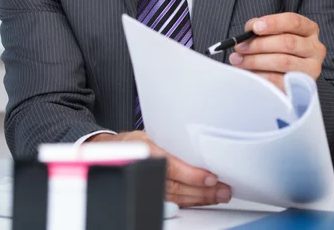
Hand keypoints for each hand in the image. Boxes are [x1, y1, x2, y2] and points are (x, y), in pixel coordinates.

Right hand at [86, 131, 231, 206]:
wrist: (110, 151)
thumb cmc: (135, 140)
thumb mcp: (152, 132)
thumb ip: (172, 138)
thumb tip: (199, 140)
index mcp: (146, 149)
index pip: (170, 165)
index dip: (191, 175)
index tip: (210, 178)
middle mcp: (144, 169)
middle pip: (175, 185)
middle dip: (201, 191)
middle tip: (222, 190)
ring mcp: (144, 184)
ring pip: (174, 197)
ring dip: (198, 198)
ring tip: (218, 195)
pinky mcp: (146, 193)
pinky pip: (170, 201)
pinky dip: (188, 201)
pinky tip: (201, 198)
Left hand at [228, 13, 326, 90]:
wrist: (289, 78)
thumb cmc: (278, 50)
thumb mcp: (273, 34)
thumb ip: (261, 27)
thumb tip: (250, 28)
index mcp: (310, 30)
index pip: (294, 22)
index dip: (273, 23)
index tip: (254, 28)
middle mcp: (316, 48)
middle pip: (287, 42)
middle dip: (259, 44)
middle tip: (239, 47)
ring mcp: (312, 68)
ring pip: (283, 61)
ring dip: (256, 60)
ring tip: (238, 60)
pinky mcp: (303, 86)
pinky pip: (279, 80)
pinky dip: (260, 76)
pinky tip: (248, 74)